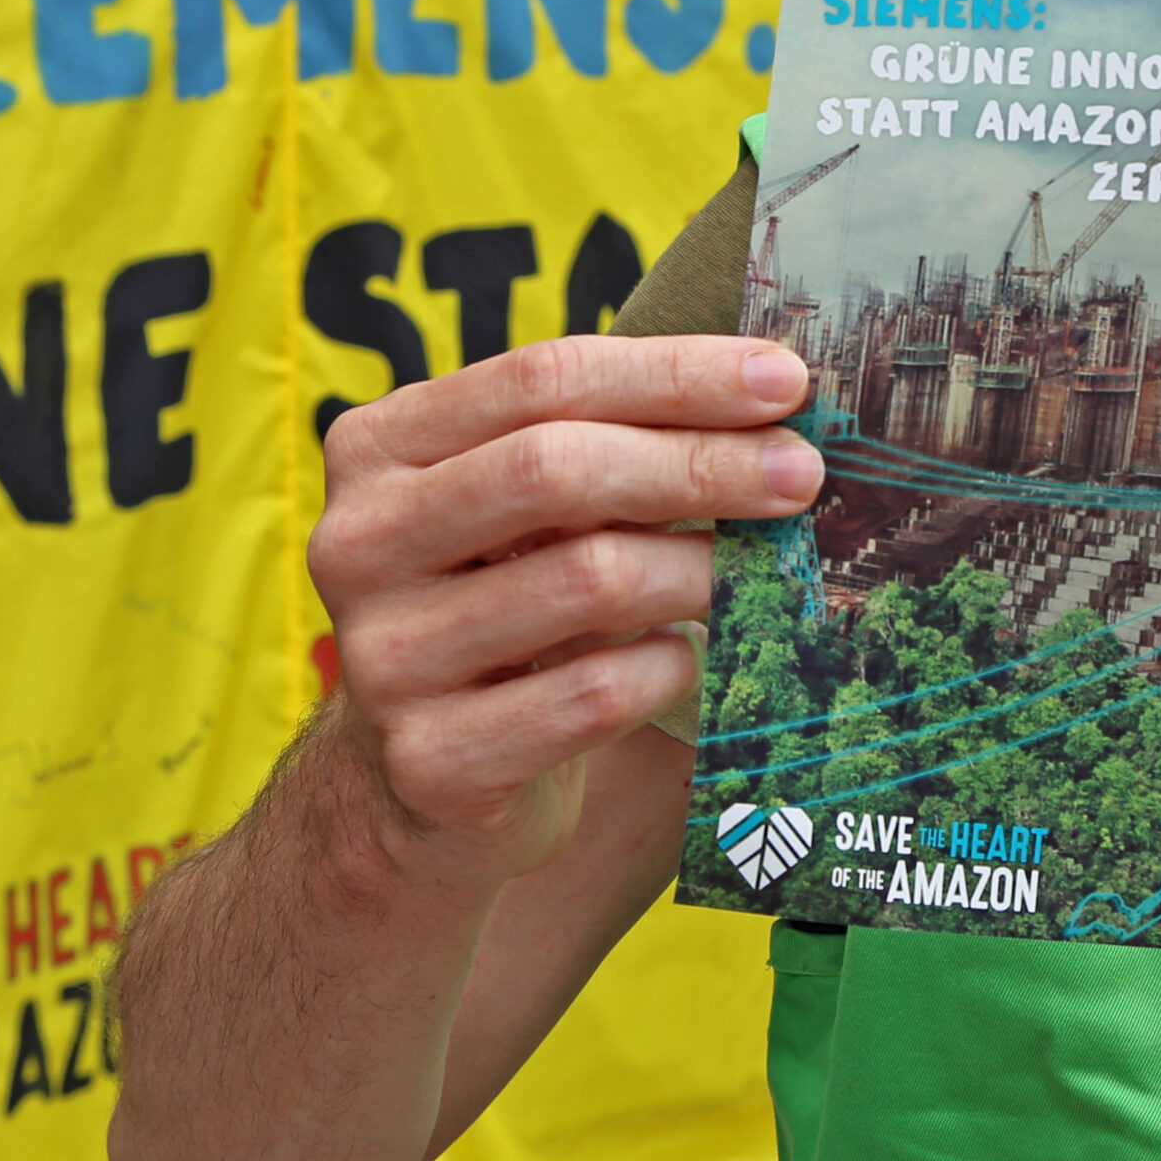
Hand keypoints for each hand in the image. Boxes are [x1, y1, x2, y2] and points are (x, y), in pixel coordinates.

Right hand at [310, 335, 821, 895]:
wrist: (418, 787)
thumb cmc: (501, 606)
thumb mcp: (521, 511)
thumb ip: (607, 444)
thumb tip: (776, 399)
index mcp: (378, 447)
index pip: (542, 377)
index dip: (676, 373)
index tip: (787, 382)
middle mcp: (358, 542)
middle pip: (556, 469)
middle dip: (700, 463)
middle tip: (802, 475)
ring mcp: (385, 658)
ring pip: (587, 580)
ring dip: (700, 568)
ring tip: (762, 570)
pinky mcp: (432, 760)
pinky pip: (594, 695)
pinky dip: (668, 666)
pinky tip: (690, 658)